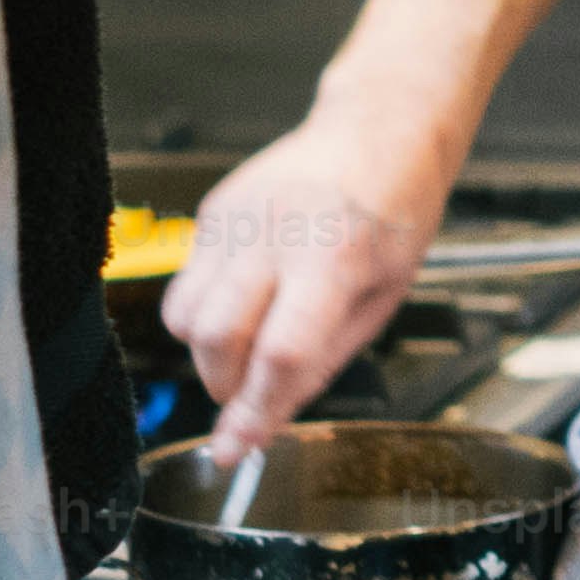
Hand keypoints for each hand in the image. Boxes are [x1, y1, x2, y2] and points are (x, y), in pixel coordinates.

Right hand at [160, 101, 449, 455]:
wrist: (378, 129)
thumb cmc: (395, 212)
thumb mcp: (384, 296)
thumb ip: (323, 360)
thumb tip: (268, 419)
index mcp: (334, 258)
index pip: (279, 355)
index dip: (253, 413)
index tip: (234, 450)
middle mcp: (275, 233)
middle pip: (216, 339)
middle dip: (224, 385)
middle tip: (251, 389)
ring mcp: (237, 217)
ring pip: (184, 315)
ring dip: (208, 350)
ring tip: (252, 337)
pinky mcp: (213, 210)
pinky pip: (185, 282)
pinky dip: (208, 308)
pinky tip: (251, 291)